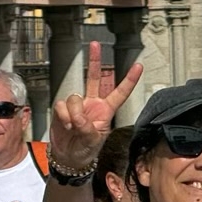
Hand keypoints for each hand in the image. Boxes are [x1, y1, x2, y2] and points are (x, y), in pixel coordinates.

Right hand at [49, 41, 142, 168]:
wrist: (68, 156)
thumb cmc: (85, 150)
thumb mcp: (92, 141)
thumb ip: (86, 127)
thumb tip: (77, 114)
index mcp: (106, 111)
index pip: (120, 93)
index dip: (129, 80)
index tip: (138, 66)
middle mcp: (93, 104)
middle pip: (95, 78)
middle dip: (95, 60)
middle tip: (95, 45)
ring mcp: (78, 105)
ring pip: (74, 97)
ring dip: (73, 114)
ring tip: (74, 127)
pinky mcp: (64, 108)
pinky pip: (62, 105)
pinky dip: (63, 117)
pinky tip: (65, 125)